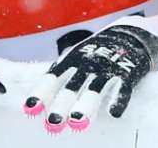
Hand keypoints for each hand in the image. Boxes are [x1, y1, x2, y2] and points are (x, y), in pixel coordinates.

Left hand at [24, 26, 157, 133]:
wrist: (128, 35)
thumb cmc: (94, 53)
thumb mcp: (74, 58)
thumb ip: (60, 75)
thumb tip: (39, 97)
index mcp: (71, 60)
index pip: (53, 78)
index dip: (42, 93)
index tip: (30, 108)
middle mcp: (87, 64)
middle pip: (72, 86)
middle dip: (61, 104)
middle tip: (53, 122)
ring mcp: (107, 68)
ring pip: (95, 88)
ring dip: (86, 105)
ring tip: (77, 121)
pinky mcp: (127, 73)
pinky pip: (123, 88)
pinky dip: (119, 100)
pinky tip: (113, 113)